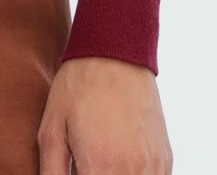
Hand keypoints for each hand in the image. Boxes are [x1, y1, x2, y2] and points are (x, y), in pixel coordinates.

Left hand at [37, 55, 173, 173]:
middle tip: (83, 163)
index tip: (76, 170)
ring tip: (99, 161)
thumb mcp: (51, 129)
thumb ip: (51, 172)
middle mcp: (132, 172)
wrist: (116, 52)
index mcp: (100, 168)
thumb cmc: (78, 87)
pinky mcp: (165, 159)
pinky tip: (118, 161)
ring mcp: (153, 167)